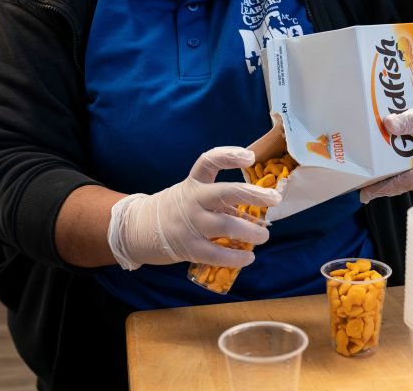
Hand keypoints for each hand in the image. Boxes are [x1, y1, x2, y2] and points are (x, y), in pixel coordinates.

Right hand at [107, 147, 280, 269]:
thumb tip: (257, 208)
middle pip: (224, 193)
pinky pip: (216, 253)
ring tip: (264, 235)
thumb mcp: (192, 194)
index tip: (250, 157)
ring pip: (225, 225)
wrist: (138, 229)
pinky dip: (236, 257)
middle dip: (253, 195)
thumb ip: (219, 199)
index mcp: (194, 183)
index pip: (209, 161)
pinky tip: (249, 257)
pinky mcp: (188, 247)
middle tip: (274, 198)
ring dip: (250, 231)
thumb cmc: (175, 210)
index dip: (229, 156)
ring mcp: (189, 224)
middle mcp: (192, 200)